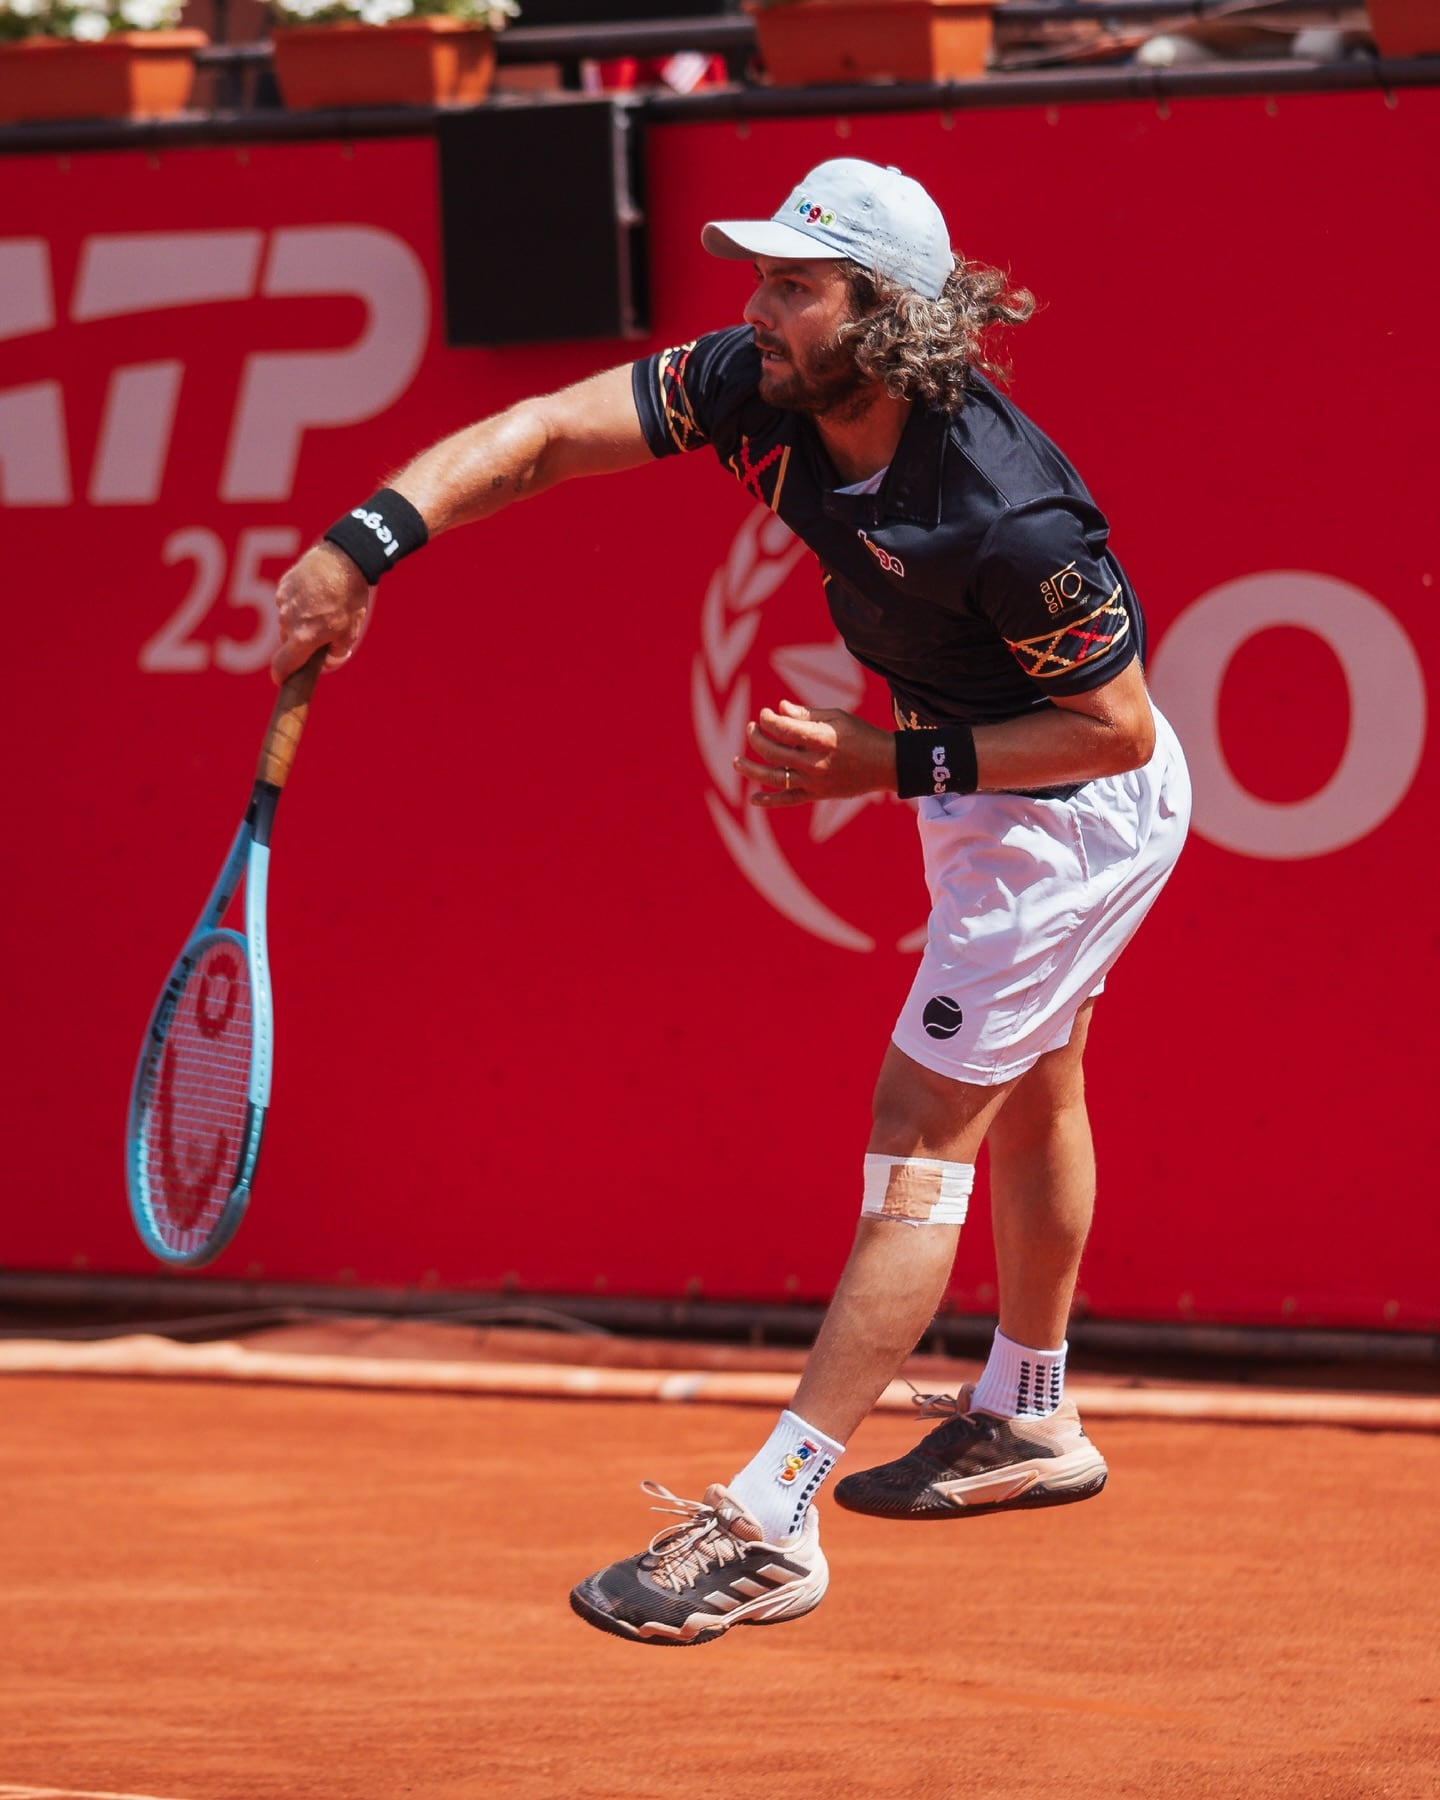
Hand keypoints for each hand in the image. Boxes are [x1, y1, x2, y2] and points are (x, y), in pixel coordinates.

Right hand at [270, 542, 373, 682]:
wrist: (344, 561)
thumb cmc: (348, 600)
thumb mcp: (349, 633)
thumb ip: (336, 655)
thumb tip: (327, 663)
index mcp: (302, 638)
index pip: (282, 665)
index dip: (281, 676)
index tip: (281, 680)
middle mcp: (287, 622)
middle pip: (288, 642)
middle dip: (301, 643)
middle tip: (323, 633)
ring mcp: (282, 602)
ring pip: (287, 621)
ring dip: (300, 620)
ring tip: (324, 607)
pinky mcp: (283, 585)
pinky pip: (287, 602)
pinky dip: (298, 603)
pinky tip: (316, 594)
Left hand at [735, 700, 895, 807]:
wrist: (885, 764)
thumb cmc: (861, 734)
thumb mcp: (837, 717)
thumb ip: (806, 714)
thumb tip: (780, 708)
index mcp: (821, 739)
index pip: (783, 729)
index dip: (768, 720)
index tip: (764, 714)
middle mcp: (815, 762)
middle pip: (774, 752)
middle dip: (757, 738)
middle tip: (751, 728)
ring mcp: (815, 781)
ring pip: (775, 778)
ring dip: (752, 770)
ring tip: (737, 762)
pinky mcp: (817, 794)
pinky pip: (789, 800)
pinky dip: (770, 801)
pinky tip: (753, 799)